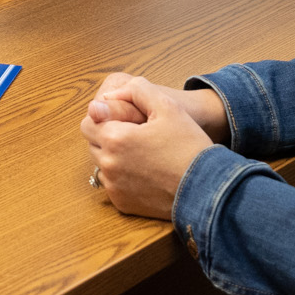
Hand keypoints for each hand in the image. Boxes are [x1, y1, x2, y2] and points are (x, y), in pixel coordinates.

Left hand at [80, 76, 213, 218]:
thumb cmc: (188, 146)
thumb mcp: (168, 106)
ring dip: (113, 158)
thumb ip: (136, 90)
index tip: (124, 121)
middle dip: (107, 138)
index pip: (87, 123)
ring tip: (141, 155)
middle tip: (135, 137)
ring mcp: (114, 186)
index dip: (104, 118)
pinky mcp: (122, 203)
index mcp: (115, 138)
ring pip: (101, 165)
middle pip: (92, 144)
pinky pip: (112, 185)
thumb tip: (109, 96)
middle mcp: (108, 164)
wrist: (206, 187)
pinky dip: (122, 178)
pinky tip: (145, 173)